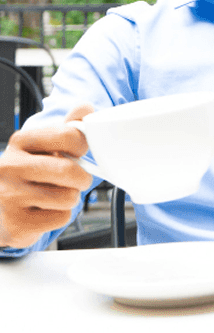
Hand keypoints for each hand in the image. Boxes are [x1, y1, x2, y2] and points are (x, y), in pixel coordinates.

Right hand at [0, 104, 93, 248]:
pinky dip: (60, 216)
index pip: (70, 136)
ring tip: (54, 195)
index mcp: (20, 141)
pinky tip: (43, 211)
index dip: (83, 146)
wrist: (1, 209)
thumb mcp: (45, 145)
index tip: (79, 152)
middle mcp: (9, 166)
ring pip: (68, 197)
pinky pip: (61, 217)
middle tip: (75, 179)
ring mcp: (9, 196)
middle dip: (81, 177)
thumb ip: (68, 126)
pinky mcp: (15, 224)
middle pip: (70, 170)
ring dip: (70, 198)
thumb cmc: (30, 172)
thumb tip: (86, 108)